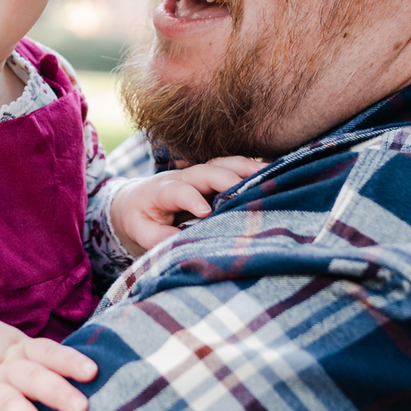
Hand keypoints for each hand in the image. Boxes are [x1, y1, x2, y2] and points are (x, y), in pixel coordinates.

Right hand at [0, 309, 95, 410]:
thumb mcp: (15, 347)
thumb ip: (43, 363)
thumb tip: (91, 385)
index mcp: (23, 352)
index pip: (49, 352)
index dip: (70, 361)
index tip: (92, 373)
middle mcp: (7, 370)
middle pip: (34, 377)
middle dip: (56, 391)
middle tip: (80, 408)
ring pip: (8, 402)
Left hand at [109, 157, 262, 256]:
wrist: (136, 197)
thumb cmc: (140, 218)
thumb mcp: (141, 232)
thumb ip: (160, 239)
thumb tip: (185, 246)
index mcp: (161, 190)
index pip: (178, 189)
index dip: (191, 198)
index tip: (206, 212)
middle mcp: (182, 176)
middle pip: (205, 171)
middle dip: (226, 179)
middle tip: (249, 190)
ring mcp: (198, 172)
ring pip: (223, 164)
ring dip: (245, 169)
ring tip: (270, 175)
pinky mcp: (211, 174)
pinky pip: (233, 166)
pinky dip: (252, 169)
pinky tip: (273, 173)